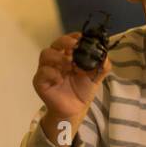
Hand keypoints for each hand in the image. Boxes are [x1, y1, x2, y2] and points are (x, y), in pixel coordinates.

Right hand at [34, 32, 111, 146]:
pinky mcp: (40, 81)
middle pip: (55, 43)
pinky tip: (60, 79)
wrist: (75, 109)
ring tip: (69, 65)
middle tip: (75, 46)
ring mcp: (47, 69)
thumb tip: (105, 53)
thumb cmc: (83, 90)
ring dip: (58, 57)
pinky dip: (52, 73)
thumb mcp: (96, 76)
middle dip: (65, 41)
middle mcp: (56, 60)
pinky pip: (42, 72)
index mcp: (68, 55)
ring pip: (45, 54)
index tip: (82, 37)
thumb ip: (102, 65)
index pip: (68, 40)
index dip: (74, 37)